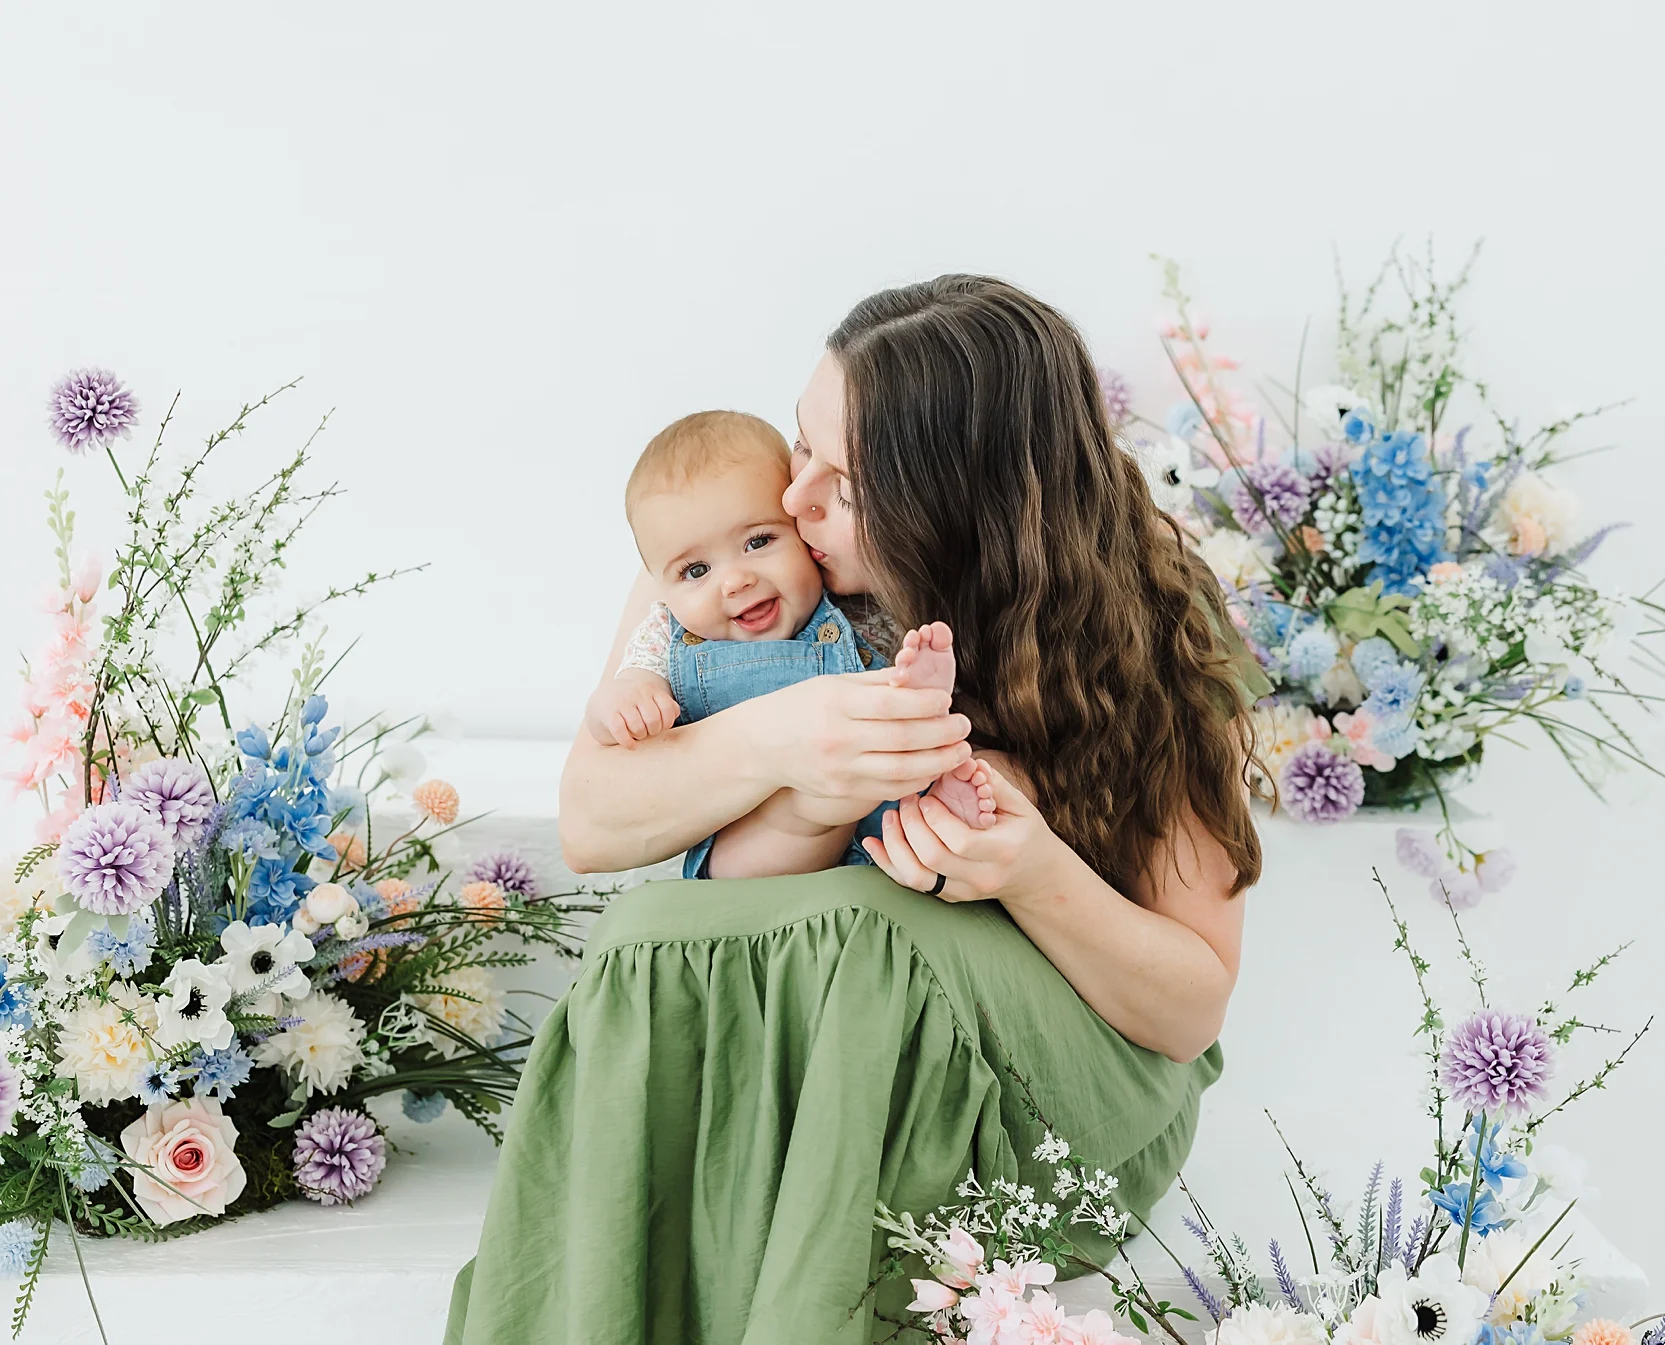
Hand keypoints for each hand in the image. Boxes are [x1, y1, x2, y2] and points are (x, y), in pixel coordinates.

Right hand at [584, 672, 681, 749]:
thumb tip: (675, 713)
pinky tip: (631, 746)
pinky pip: (620, 730)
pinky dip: (627, 742)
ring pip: (637, 727)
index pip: (667, 708)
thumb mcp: (650, 699)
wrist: (603, 698)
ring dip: (640, 736)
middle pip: (653, 720)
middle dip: (654, 731)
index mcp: (650, 689)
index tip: (662, 726)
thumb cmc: (634, 703)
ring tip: (639, 735)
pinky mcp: (608, 713)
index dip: (667, 722)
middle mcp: (636, 693)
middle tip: (649, 731)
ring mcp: (621, 702)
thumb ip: (666, 705)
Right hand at [743, 670, 973, 802]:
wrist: (762, 745)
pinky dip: (917, 781)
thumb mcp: (834, 684)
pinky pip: (889, 789)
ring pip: (902, 771)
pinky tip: (934, 769)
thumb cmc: (802, 706)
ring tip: (960, 751)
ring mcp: (840, 770)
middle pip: (904, 740)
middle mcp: (839, 739)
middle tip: (965, 727)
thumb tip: (919, 676)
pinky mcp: (842, 792)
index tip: (947, 701)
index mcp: (838, 704)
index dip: (927, 704)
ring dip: (938, 762)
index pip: (893, 704)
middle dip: (942, 734)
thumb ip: (878, 682)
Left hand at [861, 759, 1065, 904]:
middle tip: (905, 801)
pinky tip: (872, 843)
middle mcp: (981, 877)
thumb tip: (967, 762)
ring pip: (916, 877)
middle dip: (910, 825)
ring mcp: (963, 891)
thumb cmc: (1025, 833)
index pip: (961, 842)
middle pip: (932, 859)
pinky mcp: (947, 895)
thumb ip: (995, 785)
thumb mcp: (1020, 807)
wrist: (1033, 876)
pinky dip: (887, 863)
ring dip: (894, 845)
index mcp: (1003, 852)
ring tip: (889, 817)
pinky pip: (910, 884)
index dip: (936, 818)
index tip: (926, 797)